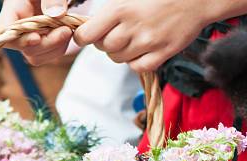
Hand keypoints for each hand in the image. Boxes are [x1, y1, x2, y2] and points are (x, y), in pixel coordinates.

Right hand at [0, 0, 72, 64]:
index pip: (5, 31)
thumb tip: (56, 14)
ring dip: (55, 47)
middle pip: (23, 48)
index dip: (18, 39)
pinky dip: (60, 47)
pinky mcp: (42, 42)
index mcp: (14, 8)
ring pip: (35, 56)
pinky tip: (67, 34)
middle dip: (46, 43)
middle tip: (65, 30)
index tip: (36, 38)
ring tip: (68, 30)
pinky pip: (48, 54)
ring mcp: (29, 36)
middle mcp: (19, 26)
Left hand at [74, 0, 214, 72]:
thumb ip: (110, 10)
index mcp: (120, 8)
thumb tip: (89, 25)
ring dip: (120, 52)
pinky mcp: (162, 54)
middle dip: (105, 43)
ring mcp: (148, 42)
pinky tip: (142, 50)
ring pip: (118, 59)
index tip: (87, 35)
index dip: (84, 37)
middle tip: (116, 34)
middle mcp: (132, 27)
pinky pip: (137, 67)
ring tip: (132, 39)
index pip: (87, 34)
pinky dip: (136, 62)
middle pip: (104, 48)